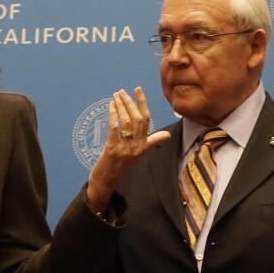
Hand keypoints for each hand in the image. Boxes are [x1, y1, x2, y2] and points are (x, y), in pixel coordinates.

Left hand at [86, 87, 170, 212]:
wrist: (106, 182)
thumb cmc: (120, 166)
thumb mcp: (138, 154)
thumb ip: (151, 142)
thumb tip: (167, 135)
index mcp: (143, 146)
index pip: (146, 120)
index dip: (142, 103)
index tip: (138, 90)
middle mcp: (137, 146)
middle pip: (137, 119)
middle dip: (130, 102)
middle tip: (122, 91)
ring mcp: (125, 149)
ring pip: (126, 122)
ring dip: (121, 106)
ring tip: (115, 96)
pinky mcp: (113, 150)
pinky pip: (115, 128)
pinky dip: (113, 115)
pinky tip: (111, 106)